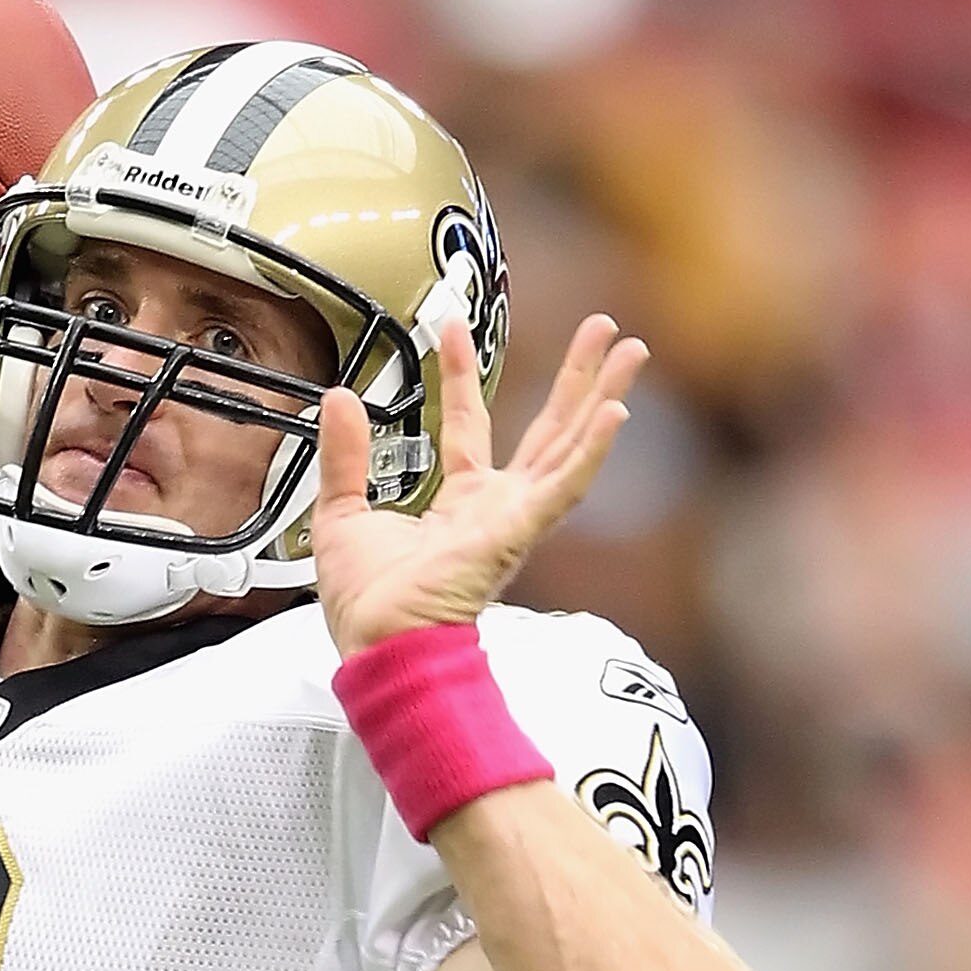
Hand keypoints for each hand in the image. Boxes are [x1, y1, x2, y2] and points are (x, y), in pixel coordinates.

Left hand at [313, 314, 647, 656]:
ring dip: (602, 396)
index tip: (453, 328)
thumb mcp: (341, 511)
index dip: (463, 375)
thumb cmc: (368, 604)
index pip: (471, 424)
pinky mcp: (519, 532)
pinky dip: (592, 451)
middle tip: (602, 328)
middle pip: (549, 429)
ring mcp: (514, 519)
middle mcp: (496, 508)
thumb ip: (344, 455)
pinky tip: (616, 413)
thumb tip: (339, 398)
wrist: (378, 643)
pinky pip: (565, 487)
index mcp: (459, 505)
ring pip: (569, 445)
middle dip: (577, 377)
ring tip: (630, 350)